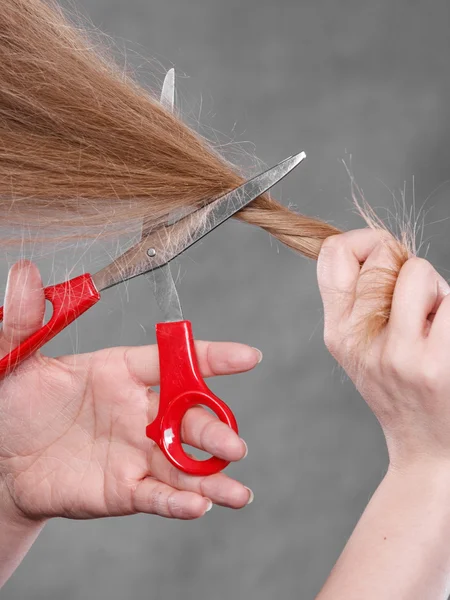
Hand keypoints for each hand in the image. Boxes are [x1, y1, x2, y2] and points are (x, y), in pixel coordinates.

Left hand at [0, 261, 257, 523]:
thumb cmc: (11, 405)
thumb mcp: (13, 360)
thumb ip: (24, 322)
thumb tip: (25, 271)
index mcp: (119, 371)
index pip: (172, 361)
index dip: (212, 357)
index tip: (249, 356)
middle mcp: (137, 410)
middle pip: (188, 416)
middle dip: (214, 430)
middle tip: (234, 445)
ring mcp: (135, 451)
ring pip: (183, 462)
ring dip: (213, 476)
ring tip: (238, 491)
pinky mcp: (124, 489)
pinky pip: (156, 494)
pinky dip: (178, 503)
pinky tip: (198, 506)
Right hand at [317, 229, 449, 467]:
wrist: (429, 449)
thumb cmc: (401, 389)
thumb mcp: (362, 348)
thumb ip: (360, 300)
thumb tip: (380, 246)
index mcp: (338, 333)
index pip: (332, 254)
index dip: (363, 240)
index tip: (383, 257)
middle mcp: (360, 340)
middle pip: (382, 256)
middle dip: (406, 265)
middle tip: (416, 301)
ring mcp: (397, 353)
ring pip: (418, 271)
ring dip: (435, 289)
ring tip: (434, 321)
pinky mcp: (435, 363)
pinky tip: (447, 339)